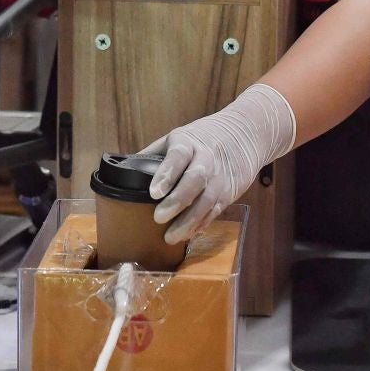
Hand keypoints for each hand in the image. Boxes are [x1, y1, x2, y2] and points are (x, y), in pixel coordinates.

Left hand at [145, 84, 295, 244]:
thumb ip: (156, 153)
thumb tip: (124, 169)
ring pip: (207, 200)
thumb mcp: (180, 136)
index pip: (178, 156)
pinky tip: (190, 233)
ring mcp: (220, 176)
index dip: (166, 174)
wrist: (245, 134)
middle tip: (158, 218)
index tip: (153, 192)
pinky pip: (216, 210)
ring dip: (189, 220)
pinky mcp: (229, 191)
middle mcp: (206, 158)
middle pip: (194, 180)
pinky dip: (203, 223)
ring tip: (171, 236)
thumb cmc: (204, 137)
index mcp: (188, 142)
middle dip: (177, 201)